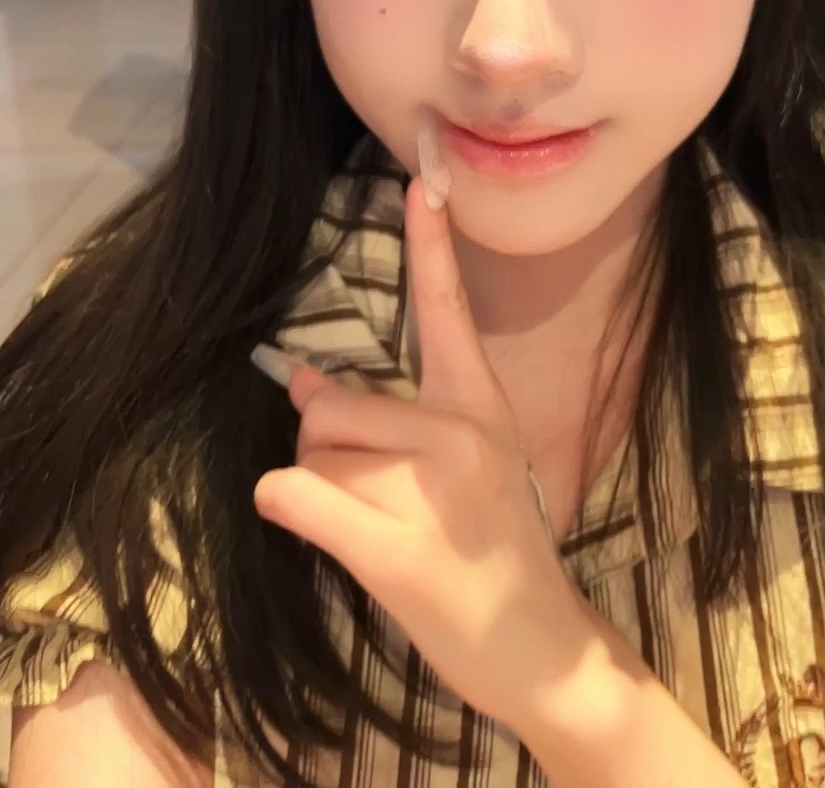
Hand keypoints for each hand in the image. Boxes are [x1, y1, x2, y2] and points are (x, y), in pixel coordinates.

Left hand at [253, 178, 594, 729]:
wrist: (539, 644)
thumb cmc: (495, 549)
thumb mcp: (465, 466)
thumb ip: (393, 418)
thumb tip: (304, 380)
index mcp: (479, 403)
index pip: (446, 308)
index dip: (431, 244)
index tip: (422, 181)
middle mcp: (457, 430)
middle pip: (331, 405)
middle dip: (330, 451)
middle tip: (383, 503)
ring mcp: (429, 487)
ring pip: (312, 453)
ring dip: (323, 493)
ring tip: (382, 532)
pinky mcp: (394, 546)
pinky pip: (296, 495)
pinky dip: (286, 507)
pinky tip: (311, 528)